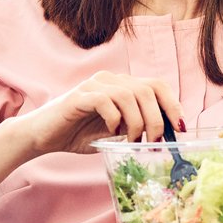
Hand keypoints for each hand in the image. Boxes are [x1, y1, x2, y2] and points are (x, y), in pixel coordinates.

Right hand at [9, 72, 186, 157]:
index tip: (179, 129)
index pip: (157, 85)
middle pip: (147, 90)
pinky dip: (115, 119)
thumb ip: (135, 129)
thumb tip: (165, 138)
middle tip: (153, 143)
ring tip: (132, 141)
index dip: (172, 105)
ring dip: (137, 123)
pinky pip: (106, 101)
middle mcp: (110, 80)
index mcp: (122, 85)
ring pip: (130, 95)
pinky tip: (112, 132)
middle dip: (157, 119)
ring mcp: (94, 85)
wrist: (43, 136)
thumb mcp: (115, 133)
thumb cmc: (78, 134)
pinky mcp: (79, 96)